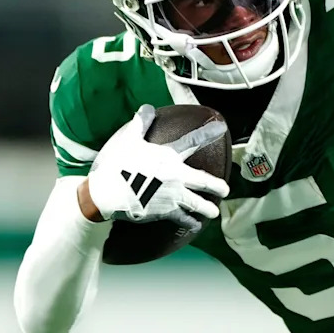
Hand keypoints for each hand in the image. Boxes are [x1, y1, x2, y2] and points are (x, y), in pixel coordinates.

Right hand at [86, 105, 229, 231]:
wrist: (108, 194)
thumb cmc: (118, 165)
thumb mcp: (128, 139)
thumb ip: (141, 123)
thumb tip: (147, 107)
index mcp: (169, 157)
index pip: (193, 141)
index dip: (209, 132)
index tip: (222, 127)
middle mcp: (176, 176)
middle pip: (204, 181)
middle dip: (218, 186)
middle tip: (226, 190)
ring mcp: (173, 196)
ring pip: (197, 204)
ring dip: (207, 209)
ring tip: (214, 213)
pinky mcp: (166, 212)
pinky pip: (182, 219)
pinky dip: (190, 223)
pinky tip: (195, 225)